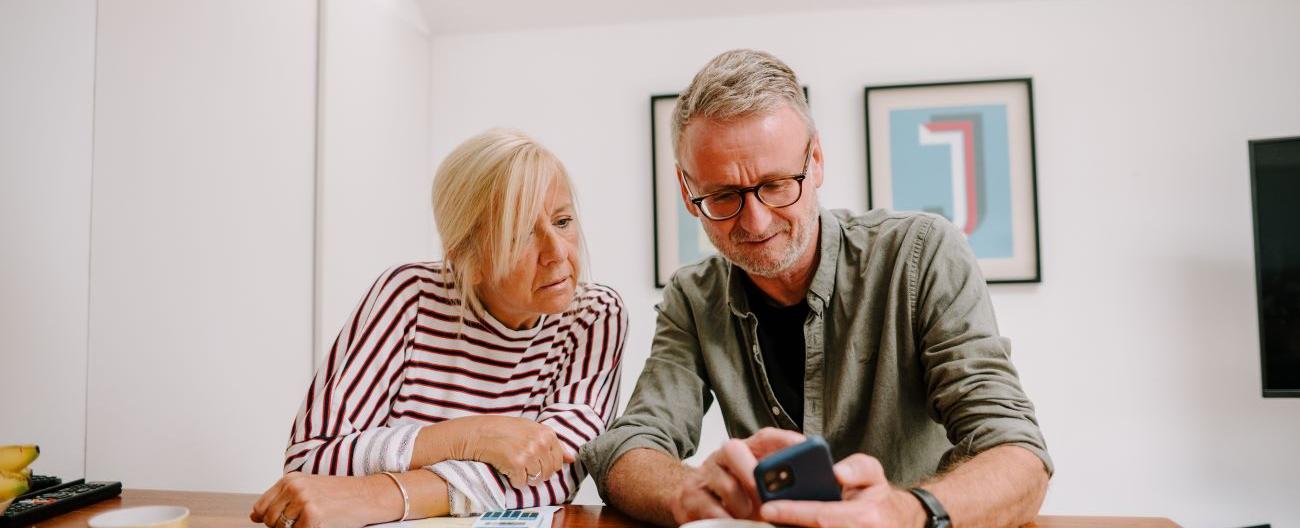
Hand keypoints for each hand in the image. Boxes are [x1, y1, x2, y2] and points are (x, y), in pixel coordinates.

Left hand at [250, 472, 398, 527]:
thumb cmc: (341, 494)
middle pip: (270, 520)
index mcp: (290, 480)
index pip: (261, 507)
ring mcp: (303, 502)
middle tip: (305, 521)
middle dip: (283, 526)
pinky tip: (321, 524)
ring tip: (314, 520)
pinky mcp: (313, 516)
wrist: (368, 495)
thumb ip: (281, 499)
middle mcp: (294, 488)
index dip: (267, 519)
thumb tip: (254, 515)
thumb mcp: (308, 488)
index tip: (282, 521)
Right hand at [440, 415, 572, 487]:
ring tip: (514, 465)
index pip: (559, 460)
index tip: (535, 461)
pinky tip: (506, 468)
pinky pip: (521, 483)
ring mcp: (529, 454)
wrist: (478, 433)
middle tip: (522, 464)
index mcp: (546, 433)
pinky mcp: (516, 464)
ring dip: (525, 477)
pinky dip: (514, 480)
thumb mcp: (530, 430)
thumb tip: (571, 458)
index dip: (547, 465)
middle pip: (549, 472)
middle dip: (537, 473)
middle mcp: (540, 443)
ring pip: (537, 479)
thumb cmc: (502, 430)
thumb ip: (552, 444)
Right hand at [670, 427, 806, 523]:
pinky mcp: (690, 496)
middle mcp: (723, 457)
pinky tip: (734, 522)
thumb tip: (812, 491)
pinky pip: (708, 506)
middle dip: (752, 471)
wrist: (691, 501)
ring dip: (742, 503)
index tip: (804, 446)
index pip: (765, 438)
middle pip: (734, 449)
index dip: (784, 440)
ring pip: (724, 482)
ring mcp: (705, 475)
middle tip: (767, 492)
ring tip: (753, 516)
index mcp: (745, 451)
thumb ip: (780, 483)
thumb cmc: (734, 494)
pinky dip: (725, 517)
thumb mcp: (757, 484)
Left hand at [759, 453, 925, 527]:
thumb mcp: (874, 474)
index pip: (821, 516)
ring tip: (771, 519)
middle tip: (763, 513)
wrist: (895, 522)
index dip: (792, 512)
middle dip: (785, 524)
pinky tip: (785, 523)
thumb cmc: (879, 498)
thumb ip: (858, 468)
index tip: (768, 508)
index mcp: (866, 517)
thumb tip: (837, 472)